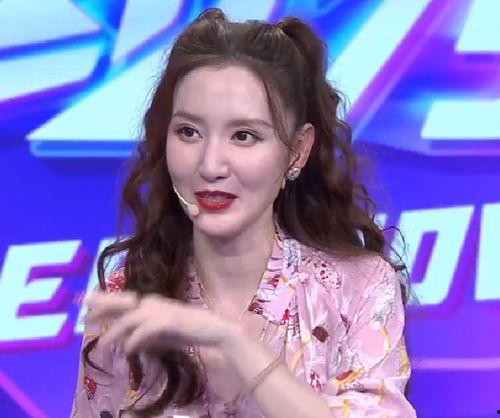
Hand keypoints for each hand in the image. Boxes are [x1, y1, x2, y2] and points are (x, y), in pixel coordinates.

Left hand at [83, 291, 236, 355]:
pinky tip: (128, 350)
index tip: (85, 305)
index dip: (103, 301)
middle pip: (122, 302)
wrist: (211, 330)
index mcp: (150, 304)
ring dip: (114, 331)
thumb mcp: (159, 336)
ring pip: (130, 318)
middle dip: (102, 306)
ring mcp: (161, 311)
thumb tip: (123, 343)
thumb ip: (142, 337)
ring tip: (101, 345)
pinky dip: (134, 340)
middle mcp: (152, 303)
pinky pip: (145, 330)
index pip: (123, 300)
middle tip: (83, 313)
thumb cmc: (186, 331)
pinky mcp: (169, 320)